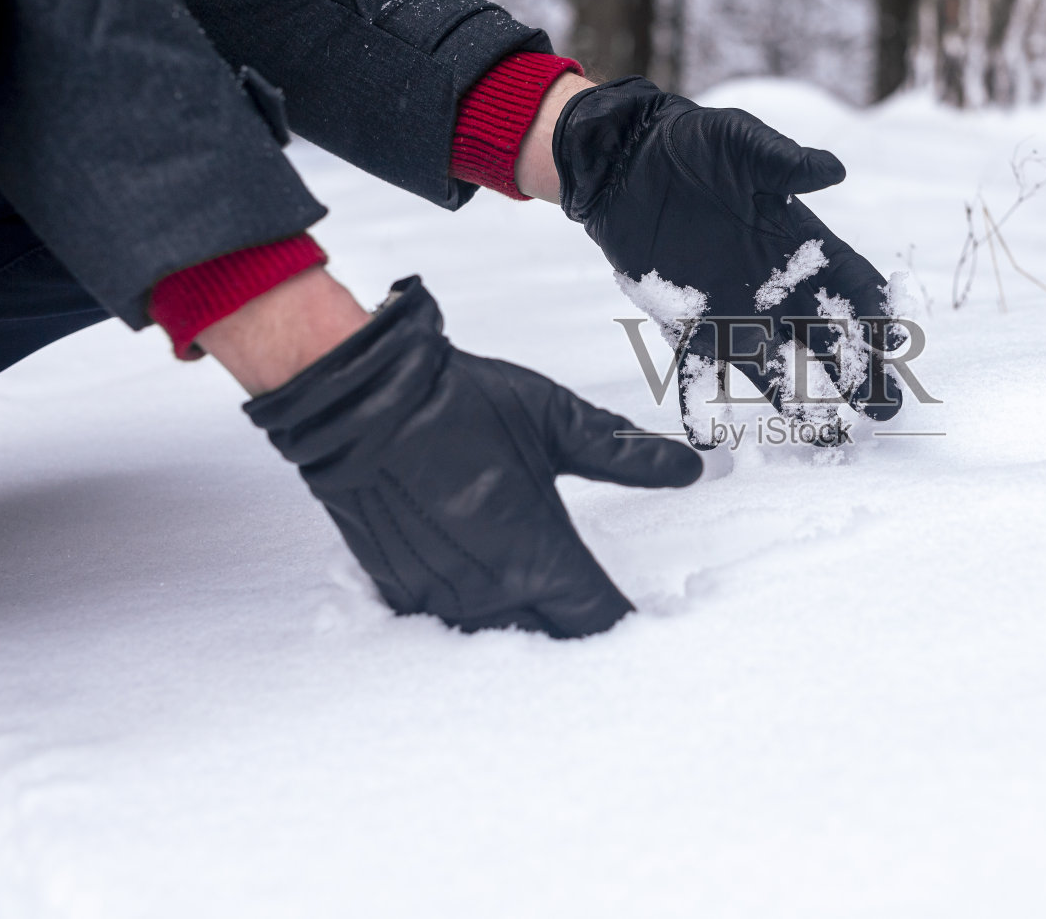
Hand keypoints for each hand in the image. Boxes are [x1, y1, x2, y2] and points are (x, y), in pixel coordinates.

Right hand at [245, 276, 701, 636]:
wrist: (356, 400)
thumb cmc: (457, 403)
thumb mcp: (553, 420)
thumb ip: (623, 454)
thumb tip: (690, 467)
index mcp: (536, 553)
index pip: (602, 622)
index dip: (633, 633)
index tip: (653, 628)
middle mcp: (489, 590)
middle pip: (557, 646)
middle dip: (585, 637)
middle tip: (612, 624)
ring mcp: (441, 599)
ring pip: (506, 644)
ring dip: (535, 634)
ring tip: (562, 621)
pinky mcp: (403, 593)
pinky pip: (458, 629)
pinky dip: (485, 625)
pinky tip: (502, 606)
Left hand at [554, 77, 903, 447]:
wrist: (625, 161)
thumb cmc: (691, 144)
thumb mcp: (741, 143)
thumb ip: (784, 162)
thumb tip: (833, 170)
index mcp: (801, 244)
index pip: (851, 285)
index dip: (876, 313)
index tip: (895, 343)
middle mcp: (775, 286)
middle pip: (828, 337)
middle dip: (860, 373)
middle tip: (885, 411)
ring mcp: (733, 310)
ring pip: (777, 365)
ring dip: (801, 400)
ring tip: (828, 436)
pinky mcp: (687, 323)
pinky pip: (701, 371)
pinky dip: (704, 405)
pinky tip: (712, 441)